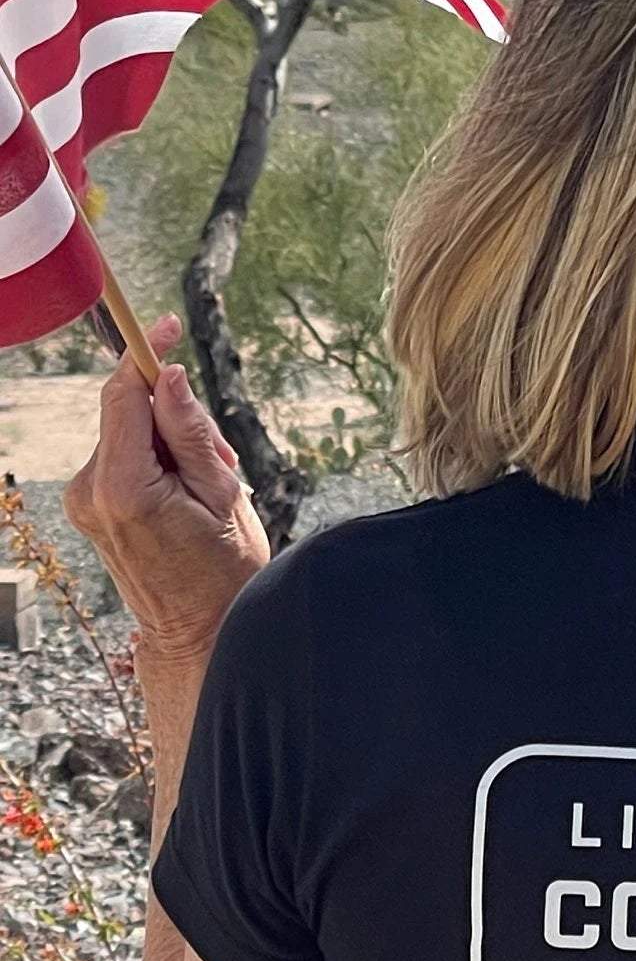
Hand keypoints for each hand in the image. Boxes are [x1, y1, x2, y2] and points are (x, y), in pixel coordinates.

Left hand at [64, 314, 269, 662]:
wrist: (198, 632)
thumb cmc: (224, 572)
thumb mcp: (222, 495)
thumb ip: (190, 432)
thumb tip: (167, 376)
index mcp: (124, 487)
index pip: (123, 397)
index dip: (145, 357)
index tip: (166, 327)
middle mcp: (91, 491)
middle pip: (128, 414)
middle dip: (176, 418)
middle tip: (222, 460)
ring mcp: (85, 501)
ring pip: (129, 436)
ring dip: (171, 444)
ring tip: (209, 488)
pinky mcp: (91, 508)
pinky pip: (124, 460)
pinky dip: (157, 464)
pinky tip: (187, 497)